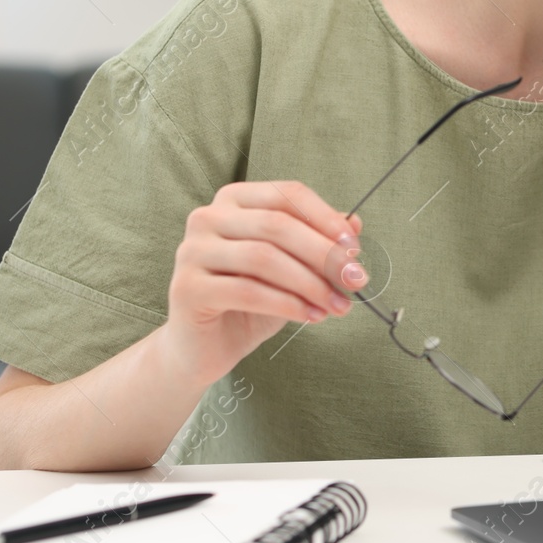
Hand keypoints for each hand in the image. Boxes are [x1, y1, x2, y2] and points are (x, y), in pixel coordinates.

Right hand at [162, 180, 368, 385]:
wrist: (204, 348)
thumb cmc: (250, 303)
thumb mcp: (292, 268)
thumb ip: (317, 242)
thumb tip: (355, 222)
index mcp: (234, 200)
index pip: (287, 195)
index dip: (325, 218)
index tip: (354, 246)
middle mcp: (207, 217)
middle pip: (277, 225)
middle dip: (323, 254)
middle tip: (356, 279)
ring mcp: (192, 251)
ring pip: (263, 258)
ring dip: (310, 283)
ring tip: (338, 305)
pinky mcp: (186, 288)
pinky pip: (247, 291)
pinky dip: (287, 304)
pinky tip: (312, 316)